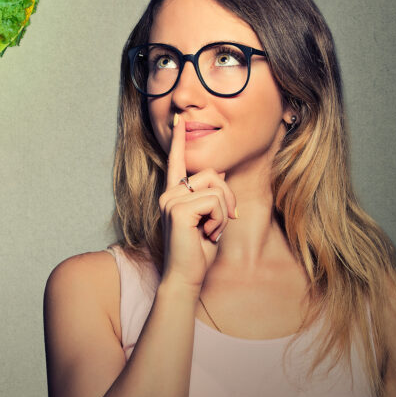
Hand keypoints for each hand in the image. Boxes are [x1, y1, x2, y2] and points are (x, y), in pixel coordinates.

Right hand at [158, 115, 237, 292]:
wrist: (186, 276)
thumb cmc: (198, 251)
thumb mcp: (209, 218)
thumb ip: (209, 195)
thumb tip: (218, 171)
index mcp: (173, 193)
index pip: (176, 161)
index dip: (178, 140)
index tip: (179, 120)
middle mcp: (168, 193)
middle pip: (211, 174)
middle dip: (227, 197)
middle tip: (221, 222)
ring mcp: (170, 200)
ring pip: (216, 188)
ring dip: (223, 212)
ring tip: (211, 231)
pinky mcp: (177, 210)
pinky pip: (214, 203)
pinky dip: (219, 220)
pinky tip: (208, 234)